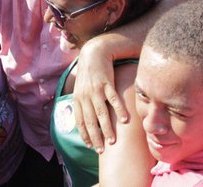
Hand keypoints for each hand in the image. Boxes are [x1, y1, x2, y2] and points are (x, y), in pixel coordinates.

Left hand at [73, 37, 127, 152]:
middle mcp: (85, 96)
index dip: (85, 135)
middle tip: (102, 150)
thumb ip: (83, 102)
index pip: (80, 121)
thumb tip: (86, 119)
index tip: (90, 146)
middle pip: (90, 121)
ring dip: (107, 128)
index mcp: (78, 99)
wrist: (94, 53)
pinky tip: (124, 120)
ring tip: (113, 140)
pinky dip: (119, 110)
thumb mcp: (81, 88)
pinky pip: (113, 99)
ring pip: (101, 113)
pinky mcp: (106, 83)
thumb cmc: (89, 73)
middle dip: (95, 137)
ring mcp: (95, 90)